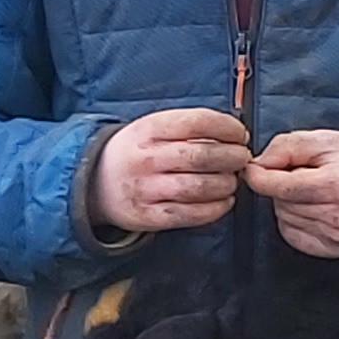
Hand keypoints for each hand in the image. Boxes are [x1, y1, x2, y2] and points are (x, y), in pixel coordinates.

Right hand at [92, 108, 250, 233]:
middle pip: (201, 156)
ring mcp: (146, 189)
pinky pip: (190, 214)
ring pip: (198, 187)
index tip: (240, 134)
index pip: (196, 122)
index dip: (226, 127)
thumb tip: (233, 133)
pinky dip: (215, 209)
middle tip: (242, 158)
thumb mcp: (152, 128)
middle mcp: (147, 158)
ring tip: (232, 180)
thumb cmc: (137, 151)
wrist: (95, 183)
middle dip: (232, 157)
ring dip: (225, 184)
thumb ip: (187, 127)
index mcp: (149, 129)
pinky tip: (224, 201)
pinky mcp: (149, 216)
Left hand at [250, 128, 338, 258]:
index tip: (254, 169)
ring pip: (284, 218)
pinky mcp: (333, 249)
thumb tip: (257, 167)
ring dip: (290, 203)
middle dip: (282, 186)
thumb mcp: (324, 139)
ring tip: (315, 190)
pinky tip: (314, 208)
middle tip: (306, 175)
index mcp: (338, 185)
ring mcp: (336, 236)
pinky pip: (292, 234)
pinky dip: (295, 219)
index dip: (260, 176)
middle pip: (281, 202)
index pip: (281, 187)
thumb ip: (286, 147)